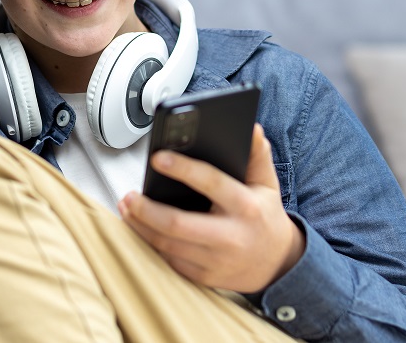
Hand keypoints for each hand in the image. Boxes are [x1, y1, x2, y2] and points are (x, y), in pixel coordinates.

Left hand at [119, 124, 305, 292]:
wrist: (277, 265)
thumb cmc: (265, 217)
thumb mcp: (267, 184)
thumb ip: (258, 155)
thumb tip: (252, 128)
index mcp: (246, 207)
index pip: (211, 183)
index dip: (182, 169)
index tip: (158, 158)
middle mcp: (230, 236)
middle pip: (177, 224)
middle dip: (147, 209)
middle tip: (129, 195)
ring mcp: (215, 261)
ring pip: (167, 245)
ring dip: (141, 226)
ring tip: (127, 207)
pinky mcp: (203, 276)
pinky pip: (169, 260)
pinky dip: (151, 242)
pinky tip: (140, 227)